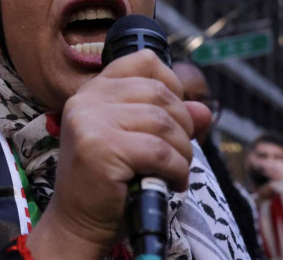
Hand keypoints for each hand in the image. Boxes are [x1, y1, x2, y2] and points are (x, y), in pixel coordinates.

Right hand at [27, 50, 210, 258]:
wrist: (78, 221)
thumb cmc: (109, 182)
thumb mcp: (137, 143)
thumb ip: (169, 121)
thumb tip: (204, 110)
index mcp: (93, 91)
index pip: (142, 61)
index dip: (171, 83)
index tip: (176, 114)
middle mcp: (87, 100)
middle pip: (159, 92)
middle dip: (183, 125)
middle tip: (179, 153)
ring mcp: (90, 122)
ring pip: (163, 123)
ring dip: (182, 152)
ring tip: (176, 170)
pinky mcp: (100, 148)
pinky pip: (159, 151)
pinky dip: (176, 169)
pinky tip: (171, 182)